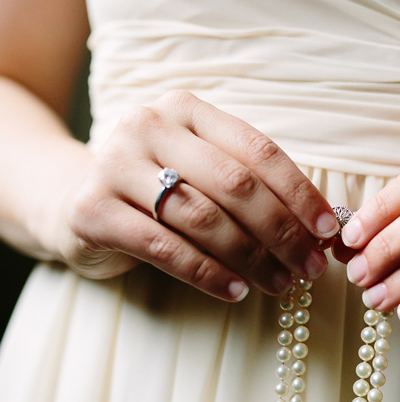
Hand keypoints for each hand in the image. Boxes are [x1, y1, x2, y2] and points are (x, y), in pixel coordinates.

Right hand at [55, 90, 338, 300]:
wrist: (70, 202)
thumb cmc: (155, 191)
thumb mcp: (199, 173)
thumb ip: (250, 187)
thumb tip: (320, 229)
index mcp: (186, 110)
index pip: (257, 149)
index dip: (298, 192)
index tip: (327, 230)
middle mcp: (148, 126)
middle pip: (234, 184)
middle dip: (281, 231)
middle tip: (309, 267)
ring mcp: (114, 164)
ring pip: (202, 217)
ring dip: (251, 257)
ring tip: (280, 284)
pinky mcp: (91, 209)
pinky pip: (163, 247)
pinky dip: (207, 273)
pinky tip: (236, 292)